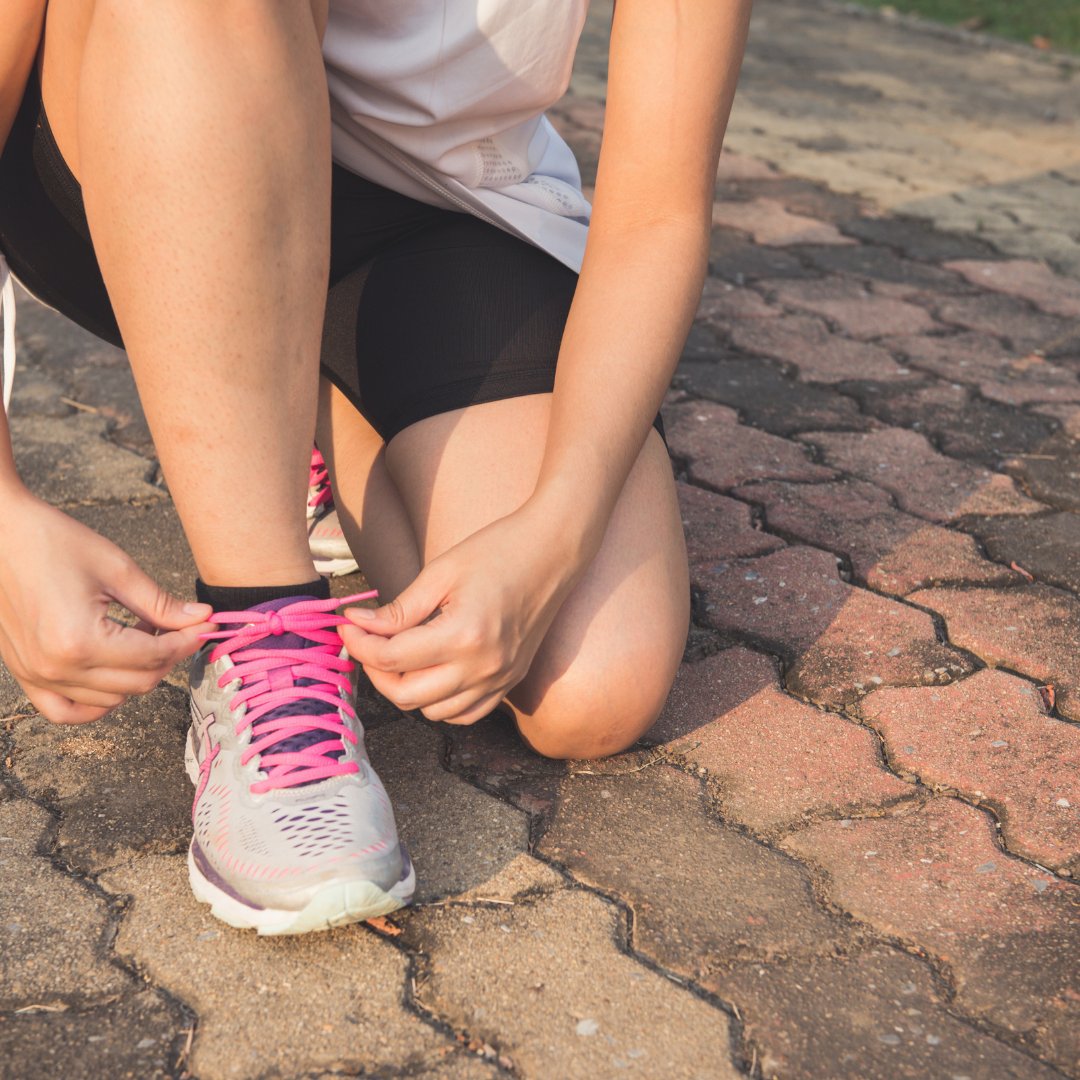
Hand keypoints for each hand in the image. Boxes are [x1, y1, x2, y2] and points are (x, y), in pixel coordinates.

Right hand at [0, 488, 211, 722]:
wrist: (0, 533)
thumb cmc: (53, 542)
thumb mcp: (117, 569)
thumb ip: (161, 603)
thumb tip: (201, 619)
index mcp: (80, 641)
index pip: (154, 656)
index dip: (187, 641)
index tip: (206, 626)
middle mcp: (56, 668)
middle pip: (138, 683)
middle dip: (168, 657)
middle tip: (179, 628)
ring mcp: (37, 676)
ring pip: (110, 700)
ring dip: (137, 675)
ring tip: (140, 636)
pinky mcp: (25, 674)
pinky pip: (66, 711)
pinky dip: (95, 703)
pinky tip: (113, 675)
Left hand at [340, 503, 587, 724]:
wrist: (553, 551)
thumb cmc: (498, 551)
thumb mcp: (441, 573)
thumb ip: (399, 609)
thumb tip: (358, 625)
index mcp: (464, 635)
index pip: (391, 658)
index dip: (359, 643)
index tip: (348, 625)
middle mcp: (483, 667)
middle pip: (406, 695)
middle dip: (375, 670)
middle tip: (367, 641)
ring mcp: (500, 679)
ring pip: (433, 712)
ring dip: (406, 689)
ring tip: (399, 655)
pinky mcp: (510, 682)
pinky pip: (465, 714)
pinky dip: (440, 702)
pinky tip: (431, 673)